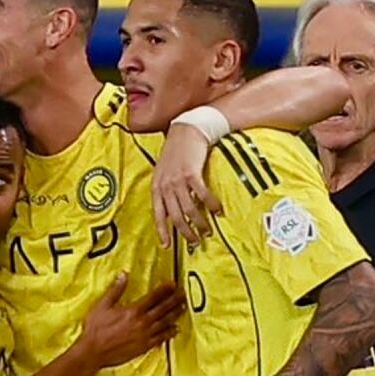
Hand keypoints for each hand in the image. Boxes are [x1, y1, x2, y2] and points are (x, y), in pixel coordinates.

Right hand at [78, 273, 184, 368]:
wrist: (93, 352)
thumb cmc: (96, 329)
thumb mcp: (102, 305)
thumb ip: (115, 290)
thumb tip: (123, 275)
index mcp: (133, 311)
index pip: (153, 297)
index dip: (164, 289)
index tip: (173, 284)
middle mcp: (142, 322)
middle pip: (163, 309)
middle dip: (175, 300)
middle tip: (183, 293)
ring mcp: (145, 335)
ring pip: (165, 323)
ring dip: (176, 314)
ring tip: (184, 307)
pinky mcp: (144, 346)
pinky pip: (161, 338)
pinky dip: (170, 333)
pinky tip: (176, 329)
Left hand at [152, 123, 223, 247]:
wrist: (186, 130)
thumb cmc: (176, 151)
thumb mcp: (164, 171)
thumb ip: (166, 190)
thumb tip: (173, 209)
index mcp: (157, 186)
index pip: (158, 214)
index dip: (162, 231)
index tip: (166, 245)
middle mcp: (165, 185)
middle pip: (175, 216)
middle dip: (186, 232)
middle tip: (195, 241)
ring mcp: (177, 180)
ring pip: (189, 209)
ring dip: (200, 222)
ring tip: (208, 230)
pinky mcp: (191, 174)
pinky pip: (202, 195)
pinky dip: (210, 205)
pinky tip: (217, 211)